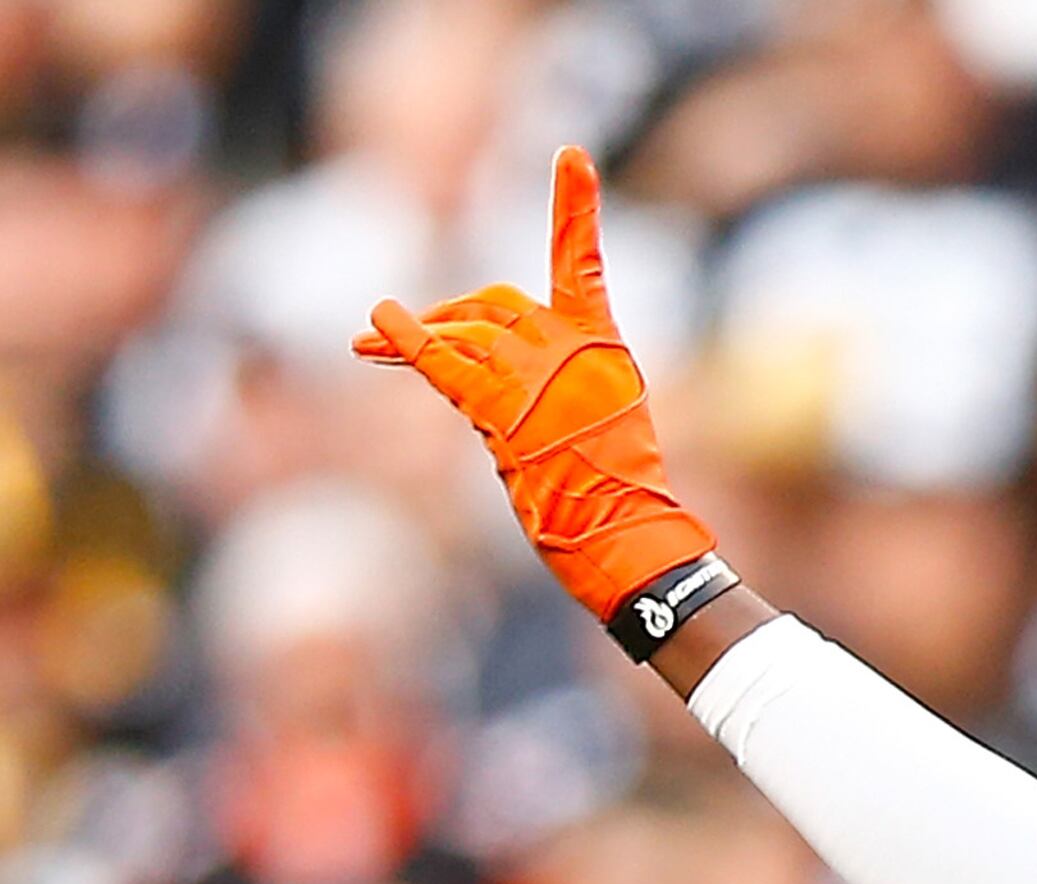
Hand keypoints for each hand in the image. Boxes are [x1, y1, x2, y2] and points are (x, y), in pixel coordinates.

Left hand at [356, 147, 712, 621]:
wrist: (628, 537)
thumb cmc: (615, 495)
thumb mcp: (598, 421)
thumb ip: (551, 376)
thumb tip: (478, 356)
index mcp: (605, 348)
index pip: (583, 261)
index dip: (575, 206)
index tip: (571, 155)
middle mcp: (572, 350)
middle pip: (497, 303)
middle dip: (451, 313)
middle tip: (407, 329)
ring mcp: (538, 376)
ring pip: (464, 332)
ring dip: (418, 336)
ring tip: (370, 341)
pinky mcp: (505, 408)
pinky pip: (442, 363)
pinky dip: (402, 341)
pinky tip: (374, 325)